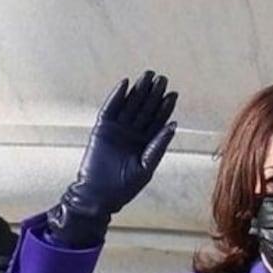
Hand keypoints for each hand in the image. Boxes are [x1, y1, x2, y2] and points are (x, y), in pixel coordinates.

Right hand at [47, 71, 177, 248]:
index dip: (165, 107)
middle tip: (162, 79)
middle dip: (153, 94)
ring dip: (138, 90)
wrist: (98, 196)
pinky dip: (116, 96)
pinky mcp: (102, 128)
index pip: (157, 120)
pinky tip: (125, 84)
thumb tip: (174, 124)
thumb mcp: (146, 167)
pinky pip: (110, 108)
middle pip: (145, 109)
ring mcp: (117, 129)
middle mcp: (132, 133)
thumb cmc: (124, 188)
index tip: (173, 94)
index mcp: (145, 143)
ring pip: (130, 105)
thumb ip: (158, 146)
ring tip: (147, 76)